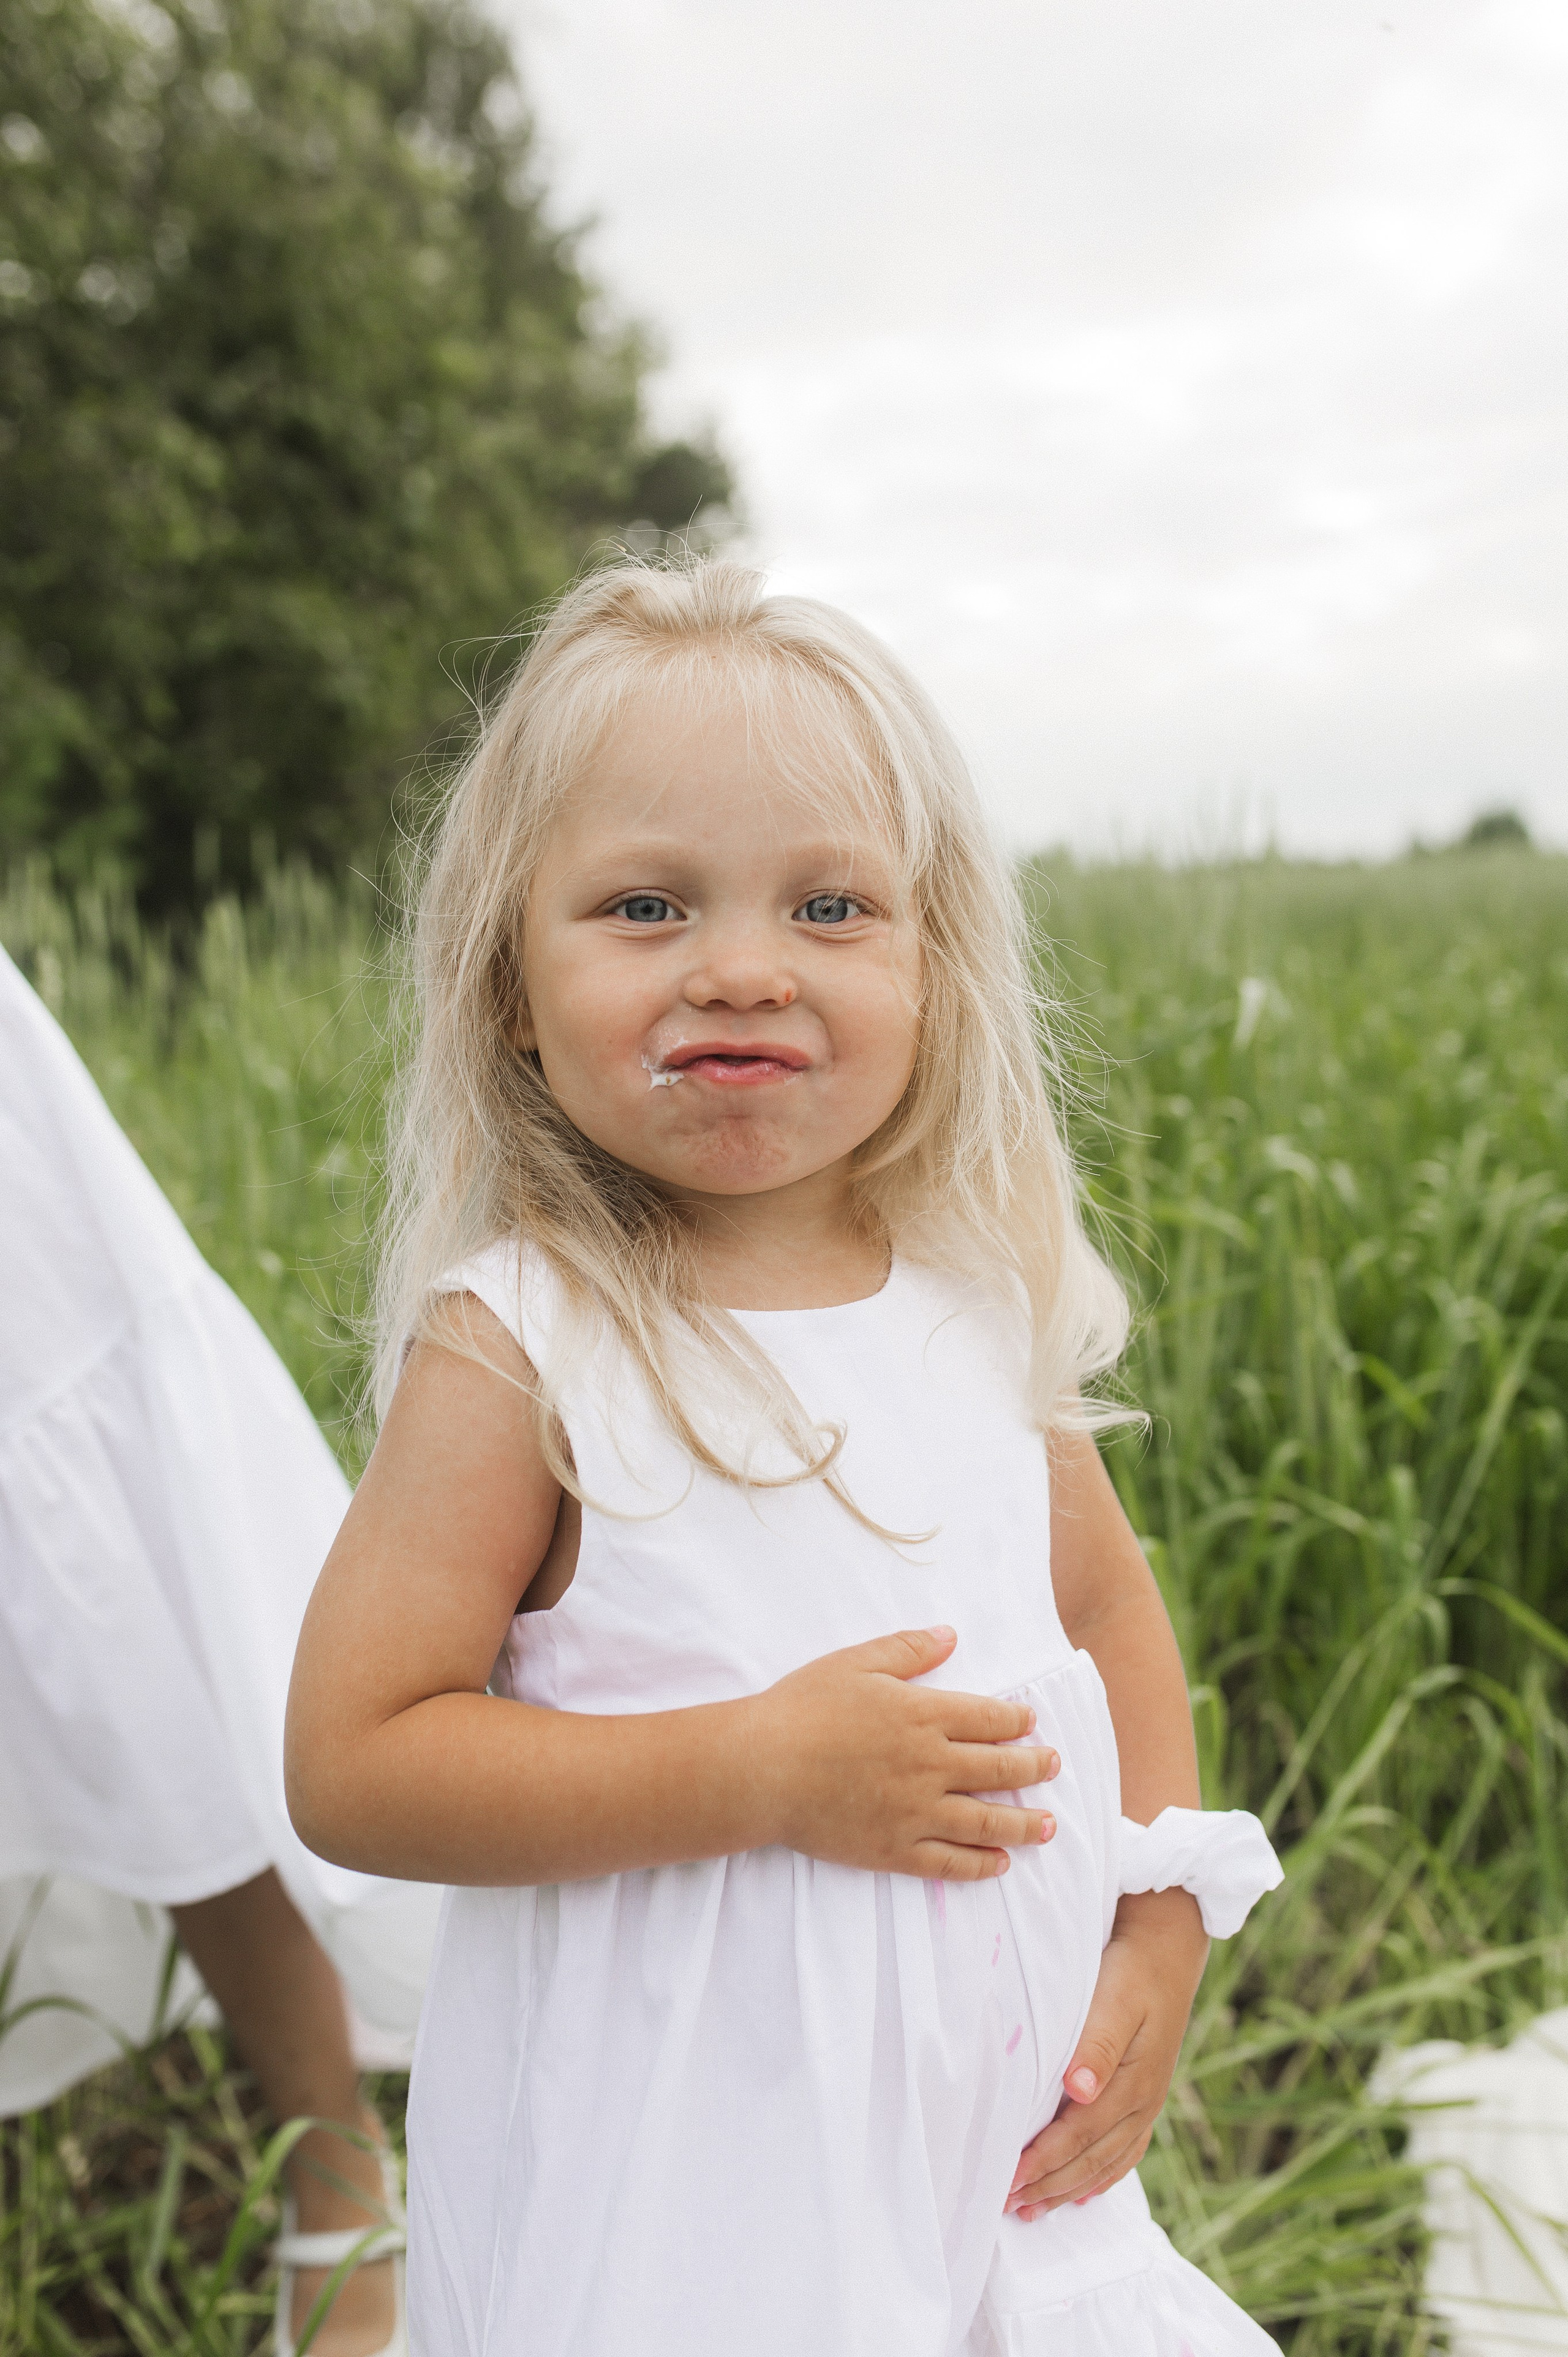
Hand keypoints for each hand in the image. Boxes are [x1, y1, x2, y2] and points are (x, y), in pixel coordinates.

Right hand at [750, 1625, 1058, 1880]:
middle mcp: (929, 1765)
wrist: (762, 1768)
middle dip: (1033, 1767)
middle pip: (997, 1768)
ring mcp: (914, 1812)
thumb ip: (907, 1649)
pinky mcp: (894, 1849)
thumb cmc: (803, 1708)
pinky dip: (980, 1864)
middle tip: (1054, 1766)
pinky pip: (949, 1863)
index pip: (987, 1718)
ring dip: (1023, 1823)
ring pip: (985, 1821)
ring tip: (1049, 1826)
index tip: (1032, 1723)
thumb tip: (951, 1634)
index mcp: (922, 1715)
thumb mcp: (855, 1662)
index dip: (1016, 1720)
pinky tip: (1000, 1863)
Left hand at [1005, 1886, 1207, 2217]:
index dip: (1043, 2161)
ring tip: (1034, 2210)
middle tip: (1008, 2206)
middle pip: (1090, 2158)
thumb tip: (1079, 2092)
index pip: (1078, 2135)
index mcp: (1132, 2082)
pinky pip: (1125, 2151)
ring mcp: (1148, 2103)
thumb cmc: (1134, 1968)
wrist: (1169, 1947)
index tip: (1007, 2180)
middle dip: (1049, 2185)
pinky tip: (1086, 2192)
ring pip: (1106, 2162)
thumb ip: (1097, 2044)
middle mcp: (1143, 2102)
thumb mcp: (1115, 1997)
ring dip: (1070, 2188)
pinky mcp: (1147, 2096)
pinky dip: (1102, 2176)